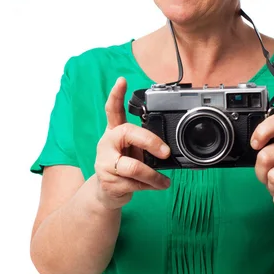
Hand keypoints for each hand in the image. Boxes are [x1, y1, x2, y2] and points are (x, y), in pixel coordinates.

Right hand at [94, 77, 171, 210]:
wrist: (107, 193)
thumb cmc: (125, 166)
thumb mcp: (134, 151)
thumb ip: (145, 145)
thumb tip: (168, 149)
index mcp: (114, 132)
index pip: (112, 110)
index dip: (116, 95)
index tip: (122, 80)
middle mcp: (107, 144)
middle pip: (128, 133)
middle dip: (151, 142)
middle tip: (166, 152)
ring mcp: (105, 163)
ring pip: (134, 167)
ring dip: (154, 176)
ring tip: (164, 181)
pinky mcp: (108, 182)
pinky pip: (135, 183)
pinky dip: (150, 186)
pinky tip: (155, 187)